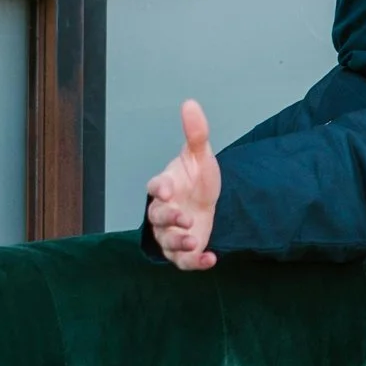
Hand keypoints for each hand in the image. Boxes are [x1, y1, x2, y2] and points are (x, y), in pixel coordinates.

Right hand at [146, 97, 220, 267]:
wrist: (208, 201)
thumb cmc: (197, 179)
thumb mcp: (201, 156)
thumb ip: (196, 134)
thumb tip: (190, 103)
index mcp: (165, 187)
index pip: (155, 187)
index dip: (159, 189)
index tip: (166, 190)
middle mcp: (163, 211)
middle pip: (157, 217)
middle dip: (169, 219)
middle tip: (186, 218)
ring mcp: (171, 233)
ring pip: (167, 242)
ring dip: (179, 242)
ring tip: (195, 240)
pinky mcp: (184, 250)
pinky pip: (183, 261)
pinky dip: (195, 262)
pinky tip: (211, 259)